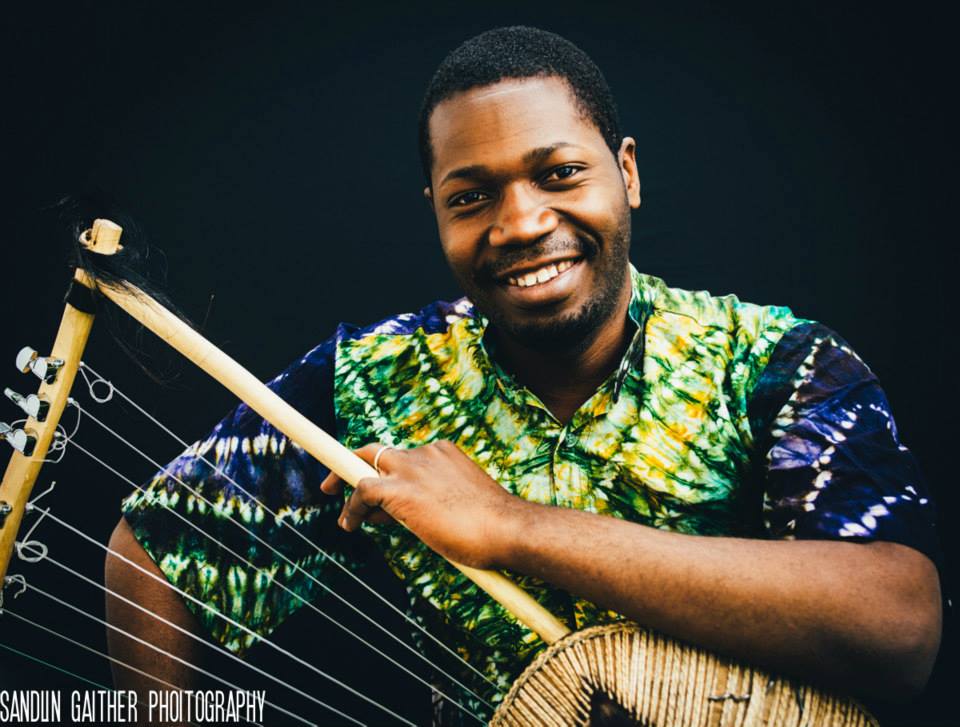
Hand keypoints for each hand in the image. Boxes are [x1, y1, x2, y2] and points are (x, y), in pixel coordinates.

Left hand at [319, 440, 526, 568]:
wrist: (506, 528)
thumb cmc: (493, 527)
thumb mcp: (462, 505)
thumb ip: (434, 503)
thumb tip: (406, 518)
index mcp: (444, 454)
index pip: (404, 456)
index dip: (386, 471)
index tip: (381, 489)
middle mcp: (425, 454)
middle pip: (376, 452)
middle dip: (353, 465)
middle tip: (337, 483)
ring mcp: (410, 469)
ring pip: (363, 468)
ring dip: (348, 489)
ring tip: (341, 513)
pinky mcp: (398, 489)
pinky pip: (361, 491)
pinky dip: (351, 507)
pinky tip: (349, 525)